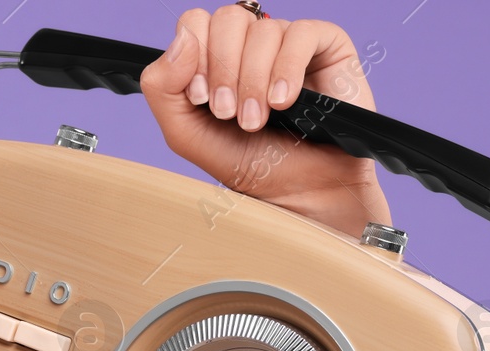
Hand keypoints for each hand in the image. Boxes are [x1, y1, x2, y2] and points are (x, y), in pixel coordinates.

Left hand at [138, 6, 392, 238]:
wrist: (296, 192)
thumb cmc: (246, 163)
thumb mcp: (185, 133)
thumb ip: (162, 86)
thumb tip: (182, 38)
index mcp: (216, 57)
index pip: (195, 22)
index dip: (193, 56)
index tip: (200, 99)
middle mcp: (251, 43)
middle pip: (228, 19)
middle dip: (223, 69)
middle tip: (228, 113)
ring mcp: (288, 42)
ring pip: (263, 30)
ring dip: (253, 80)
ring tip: (256, 120)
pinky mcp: (326, 46)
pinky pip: (302, 33)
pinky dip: (287, 68)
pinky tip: (283, 100)